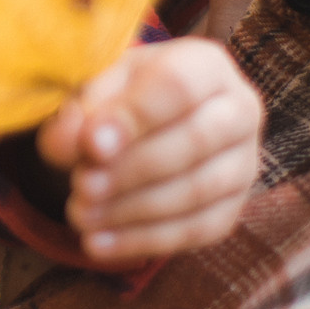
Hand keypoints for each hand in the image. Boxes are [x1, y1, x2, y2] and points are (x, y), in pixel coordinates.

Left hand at [36, 39, 260, 264]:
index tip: (90, 144)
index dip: (134, 117)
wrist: (146, 124)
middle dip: (132, 169)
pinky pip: (196, 231)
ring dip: (133, 209)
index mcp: (206, 65)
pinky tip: (98, 243)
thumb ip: (80, 111)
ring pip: (197, 191)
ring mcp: (244, 163)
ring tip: (80, 215)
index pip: (178, 86)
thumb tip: (65, 145)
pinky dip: (143, 241)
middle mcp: (240, 110)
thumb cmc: (121, 97)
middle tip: (81, 186)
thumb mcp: (96, 89)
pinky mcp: (233, 208)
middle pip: (195, 141)